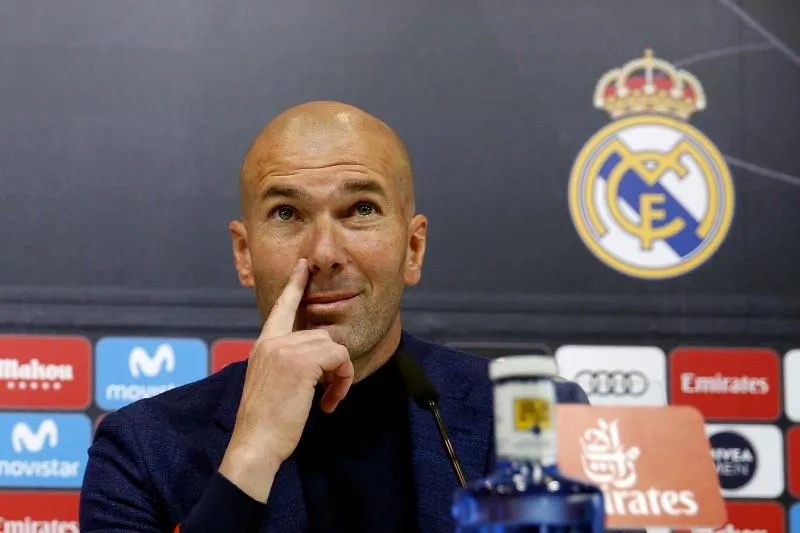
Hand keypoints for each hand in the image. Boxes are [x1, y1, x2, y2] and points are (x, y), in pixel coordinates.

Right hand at [219, 258, 353, 501]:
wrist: (255, 444)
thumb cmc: (266, 423)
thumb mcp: (272, 384)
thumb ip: (287, 364)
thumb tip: (317, 361)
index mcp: (263, 345)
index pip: (281, 308)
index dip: (294, 286)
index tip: (303, 267)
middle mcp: (272, 342)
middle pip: (321, 335)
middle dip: (334, 363)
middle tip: (329, 392)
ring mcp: (285, 350)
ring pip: (333, 346)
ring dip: (340, 375)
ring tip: (328, 399)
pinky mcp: (301, 362)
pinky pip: (339, 358)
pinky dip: (343, 382)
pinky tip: (328, 403)